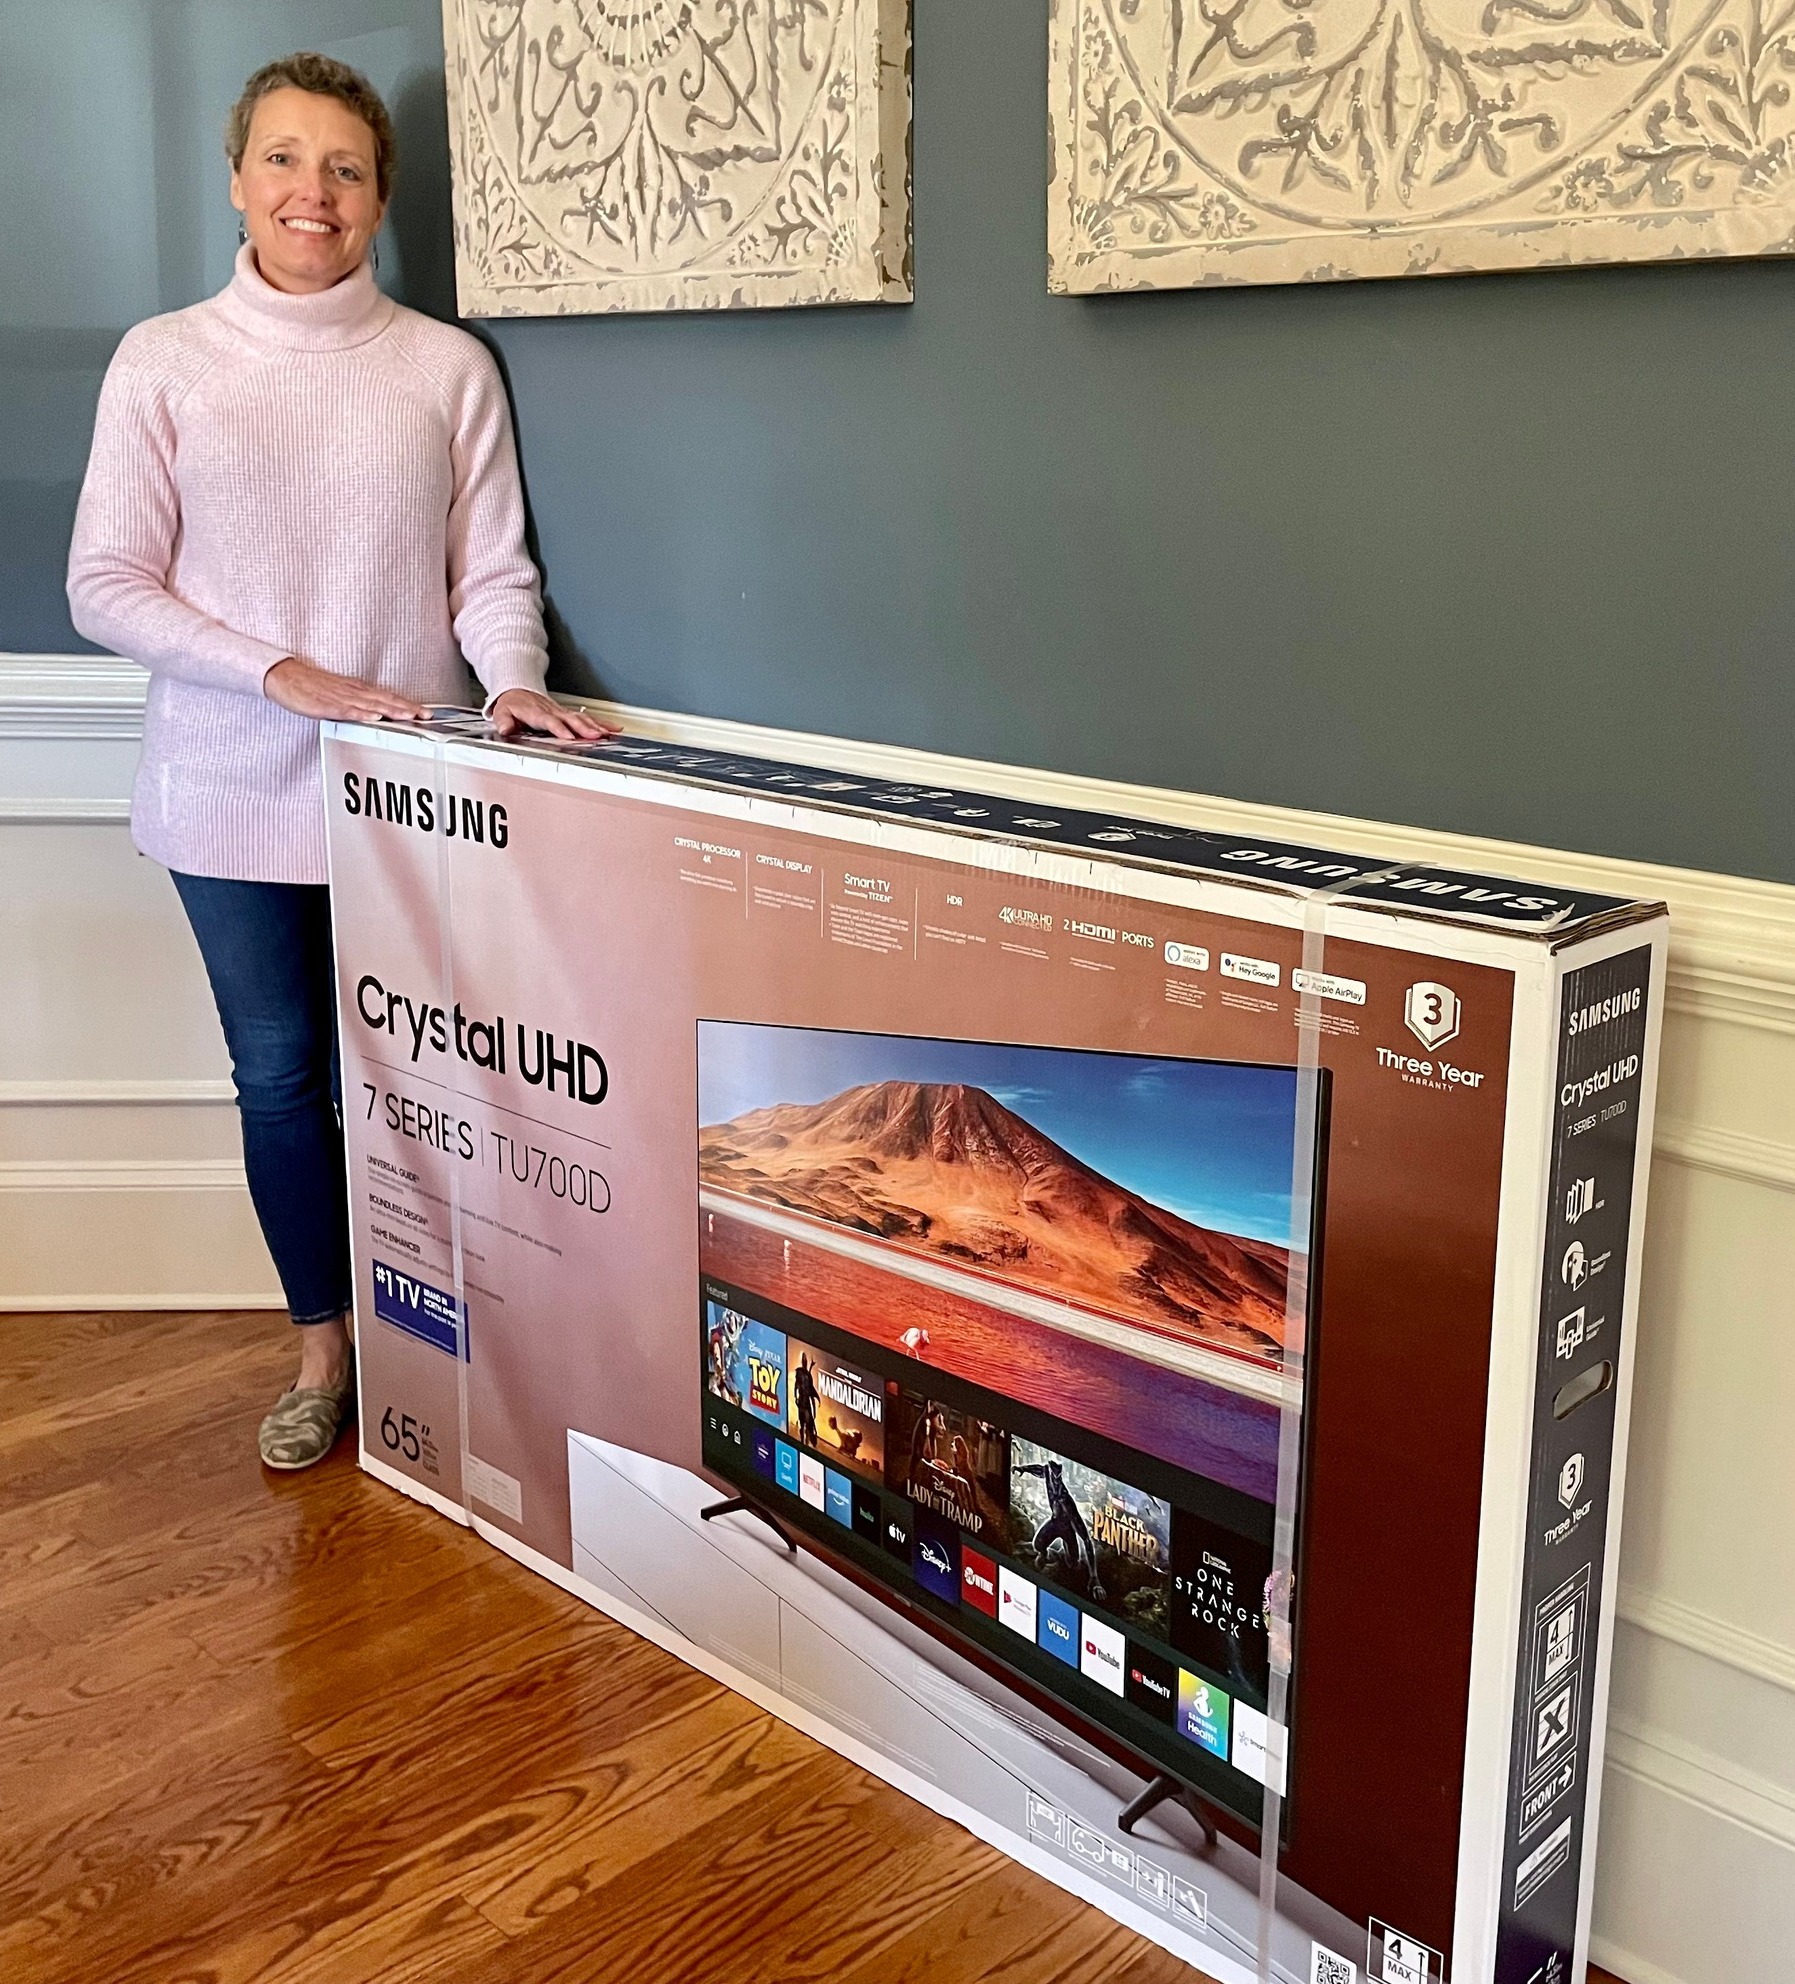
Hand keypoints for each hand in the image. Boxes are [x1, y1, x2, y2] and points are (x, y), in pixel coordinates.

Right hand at [265, 658, 427, 723]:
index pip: (387, 697)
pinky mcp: (325, 704)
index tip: (425, 711)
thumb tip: (376, 713)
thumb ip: (359, 703)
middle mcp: (353, 692)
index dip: (407, 704)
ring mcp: (340, 697)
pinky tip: (373, 718)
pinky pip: (346, 710)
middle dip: (407, 708)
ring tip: (409, 716)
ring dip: (391, 710)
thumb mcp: (340, 693)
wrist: (285, 676)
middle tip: (426, 715)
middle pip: (385, 700)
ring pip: (370, 705)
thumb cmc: (311, 686)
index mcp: (357, 690)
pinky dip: (361, 714)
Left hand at [489, 689, 617, 741]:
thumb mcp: (501, 712)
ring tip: (608, 734)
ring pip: (581, 718)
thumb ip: (503, 721)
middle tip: (596, 736)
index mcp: (536, 712)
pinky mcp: (568, 713)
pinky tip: (613, 728)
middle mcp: (552, 711)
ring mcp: (562, 711)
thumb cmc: (512, 704)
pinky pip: (586, 717)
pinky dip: (601, 722)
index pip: (549, 721)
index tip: (569, 736)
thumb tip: (505, 729)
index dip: (559, 728)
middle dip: (584, 727)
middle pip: (571, 719)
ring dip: (596, 726)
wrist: (517, 690)